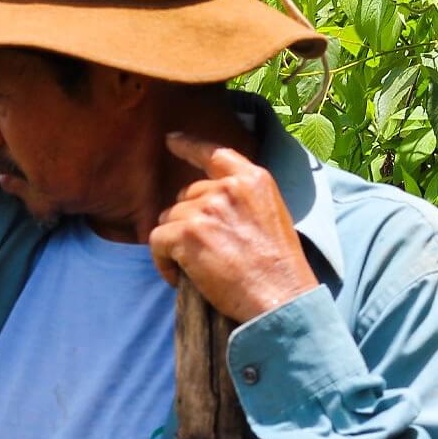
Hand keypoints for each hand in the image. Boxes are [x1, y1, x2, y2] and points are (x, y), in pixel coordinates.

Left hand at [149, 132, 318, 323]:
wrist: (280, 298)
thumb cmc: (279, 269)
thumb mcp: (272, 217)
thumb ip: (243, 201)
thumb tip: (209, 204)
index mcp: (254, 179)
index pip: (215, 153)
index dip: (189, 146)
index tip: (171, 140)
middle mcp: (228, 187)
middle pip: (187, 196)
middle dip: (189, 223)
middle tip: (207, 253)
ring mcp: (206, 208)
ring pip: (169, 218)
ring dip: (176, 244)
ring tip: (197, 269)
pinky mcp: (187, 232)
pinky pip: (156, 240)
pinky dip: (162, 262)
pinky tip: (179, 278)